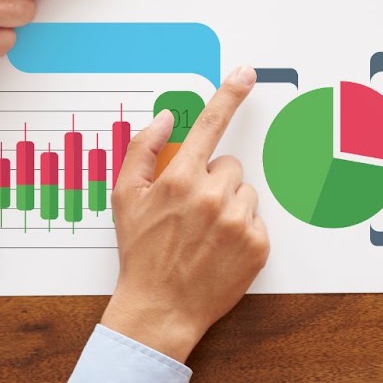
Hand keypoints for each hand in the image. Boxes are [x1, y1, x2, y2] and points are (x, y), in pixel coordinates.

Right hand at [101, 67, 267, 361]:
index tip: (246, 73)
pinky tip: (219, 250)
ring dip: (229, 206)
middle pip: (228, 166)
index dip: (229, 94)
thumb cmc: (140, 254)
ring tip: (204, 234)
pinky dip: (242, 232)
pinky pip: (256, 221)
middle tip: (191, 212)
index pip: (210, 124)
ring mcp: (238, 222)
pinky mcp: (258, 245)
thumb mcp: (124, 198)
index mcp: (180, 179)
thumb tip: (164, 117)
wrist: (160, 310)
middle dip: (213, 181)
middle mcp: (213, 196)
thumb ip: (142, 150)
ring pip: (245, 192)